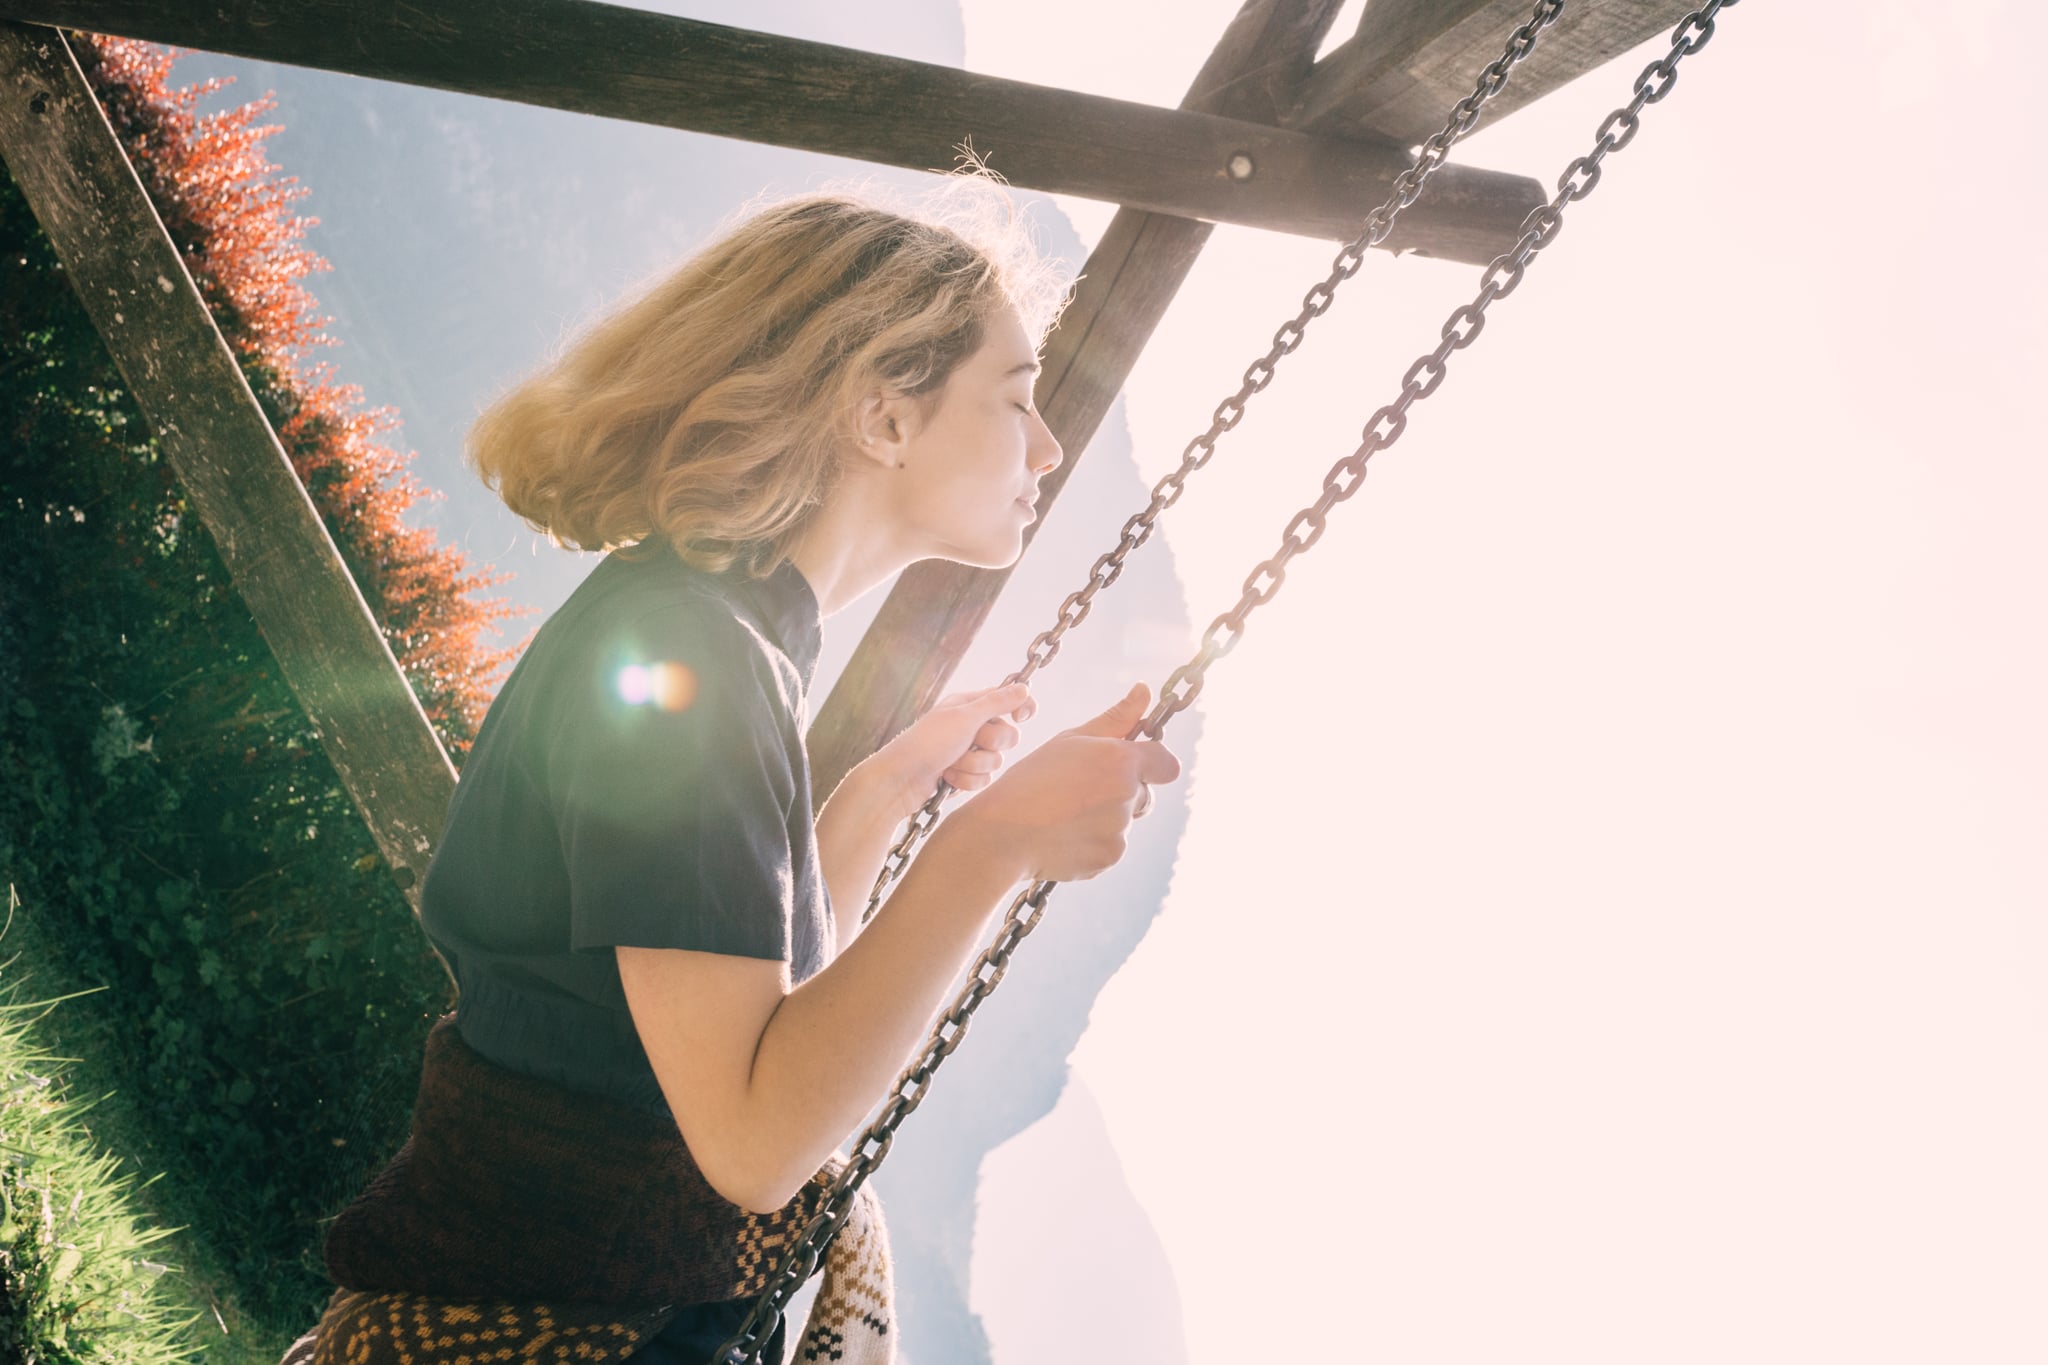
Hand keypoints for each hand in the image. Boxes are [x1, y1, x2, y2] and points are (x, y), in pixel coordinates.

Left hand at [859, 682, 1035, 824]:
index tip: (1020, 718)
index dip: (1021, 707)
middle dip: (990, 744)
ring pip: (996, 761)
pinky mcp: (963, 775)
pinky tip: (947, 778)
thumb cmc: (927, 742)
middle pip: (1008, 735)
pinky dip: (966, 781)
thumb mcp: (965, 717)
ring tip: (950, 763)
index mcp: (970, 705)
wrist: (900, 781)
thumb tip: (1025, 687)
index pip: (1008, 700)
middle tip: (970, 741)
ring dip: (973, 765)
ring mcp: (967, 752)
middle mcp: (970, 726)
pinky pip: (984, 780)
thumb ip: (997, 702)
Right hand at [952, 682, 1181, 884]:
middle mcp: (1127, 797)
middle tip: (1079, 788)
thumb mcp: (1070, 740)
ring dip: (1105, 815)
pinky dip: (1093, 840)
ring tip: (1065, 812)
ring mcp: (1120, 831)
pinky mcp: (1109, 858)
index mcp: (1121, 762)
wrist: (1003, 834)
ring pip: (1125, 820)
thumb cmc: (1031, 780)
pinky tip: (1063, 833)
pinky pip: (1111, 844)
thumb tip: (1144, 691)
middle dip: (1122, 789)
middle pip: (1144, 792)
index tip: (1131, 762)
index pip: (1166, 762)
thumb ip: (1116, 719)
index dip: (1152, 761)